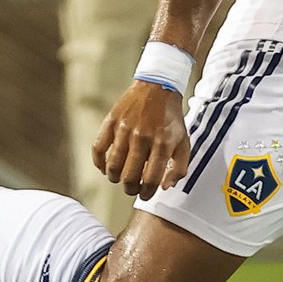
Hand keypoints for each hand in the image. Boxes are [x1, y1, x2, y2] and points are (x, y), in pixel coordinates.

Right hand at [94, 81, 190, 197]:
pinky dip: (99, 162)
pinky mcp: (111, 122)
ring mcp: (124, 129)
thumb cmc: (171, 118)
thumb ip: (179, 168)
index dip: (147, 193)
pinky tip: (104, 167)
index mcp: (163, 144)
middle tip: (132, 188)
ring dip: (115, 178)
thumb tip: (164, 187)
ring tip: (119, 178)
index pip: (151, 180)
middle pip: (130, 176)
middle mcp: (143, 137)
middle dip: (130, 188)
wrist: (157, 88)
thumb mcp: (184, 142)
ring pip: (113, 166)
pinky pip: (98, 148)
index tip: (145, 194)